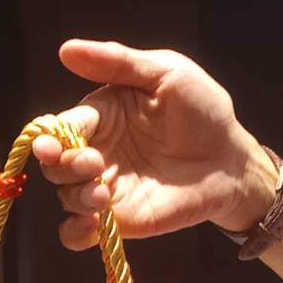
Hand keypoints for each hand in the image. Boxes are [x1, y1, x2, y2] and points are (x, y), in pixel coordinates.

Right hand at [32, 40, 278, 250]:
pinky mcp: (118, 220)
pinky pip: (80, 232)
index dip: (51, 137)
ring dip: (76, 197)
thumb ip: (117, 62)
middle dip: (63, 166)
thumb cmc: (202, 111)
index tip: (55, 144)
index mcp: (100, 116)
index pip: (61, 127)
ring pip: (66, 197)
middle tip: (92, 165)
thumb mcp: (165, 73)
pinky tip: (89, 227)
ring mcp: (105, 188)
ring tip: (102, 194)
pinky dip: (75, 233)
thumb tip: (66, 49)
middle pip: (56, 164)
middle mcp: (96, 152)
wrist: (231, 160)